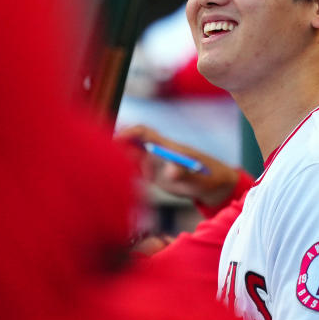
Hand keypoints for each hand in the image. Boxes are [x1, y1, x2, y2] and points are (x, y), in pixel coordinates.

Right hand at [116, 125, 239, 207]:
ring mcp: (156, 163)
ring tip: (120, 171)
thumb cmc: (208, 179)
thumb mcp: (197, 178)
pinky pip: (138, 169)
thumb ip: (183, 173)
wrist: (215, 186)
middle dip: (118, 143)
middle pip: (134, 141)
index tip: (115, 139)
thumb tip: (170, 170)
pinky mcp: (155, 174)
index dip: (129, 133)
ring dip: (122, 160)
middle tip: (103, 153)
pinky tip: (129, 179)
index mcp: (168, 148)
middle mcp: (159, 152)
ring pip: (133, 155)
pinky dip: (129, 171)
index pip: (144, 133)